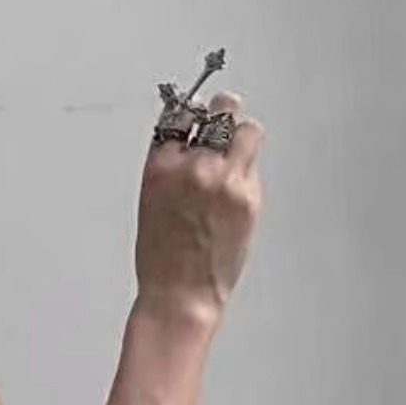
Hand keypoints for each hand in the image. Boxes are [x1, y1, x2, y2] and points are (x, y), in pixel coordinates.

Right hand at [134, 90, 264, 325]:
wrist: (180, 294)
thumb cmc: (162, 257)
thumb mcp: (152, 200)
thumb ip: (171, 166)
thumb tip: (191, 141)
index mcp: (161, 165)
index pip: (180, 114)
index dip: (192, 114)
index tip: (197, 116)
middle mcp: (193, 166)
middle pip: (221, 110)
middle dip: (224, 114)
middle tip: (224, 122)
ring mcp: (224, 179)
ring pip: (247, 129)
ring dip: (243, 135)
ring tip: (237, 151)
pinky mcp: (248, 196)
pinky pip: (253, 167)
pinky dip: (246, 173)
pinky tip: (234, 194)